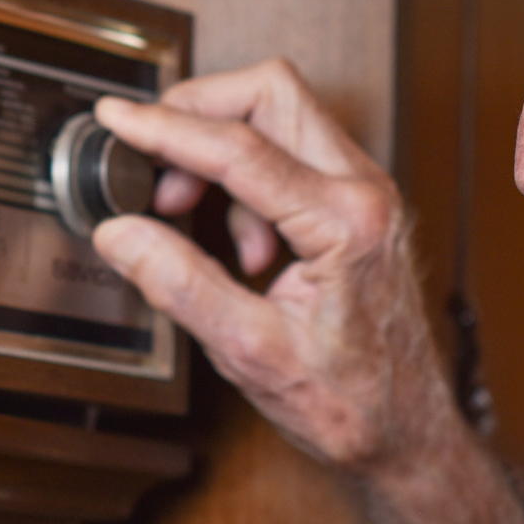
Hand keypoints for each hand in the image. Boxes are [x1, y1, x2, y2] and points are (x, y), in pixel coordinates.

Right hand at [90, 59, 457, 478]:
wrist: (407, 430)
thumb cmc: (352, 401)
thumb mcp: (251, 353)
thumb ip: (182, 284)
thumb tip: (122, 234)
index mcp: (346, 222)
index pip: (239, 147)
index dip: (165, 128)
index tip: (117, 119)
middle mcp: (366, 191)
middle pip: (271, 93)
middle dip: (199, 111)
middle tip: (150, 153)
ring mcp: (367, 190)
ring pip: (282, 113)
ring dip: (221, 147)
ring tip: (190, 213)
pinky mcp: (358, 201)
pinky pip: (292, 152)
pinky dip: (246, 176)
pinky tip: (238, 243)